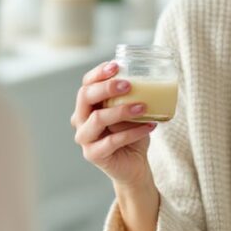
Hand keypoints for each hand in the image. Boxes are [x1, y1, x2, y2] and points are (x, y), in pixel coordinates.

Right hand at [71, 61, 156, 188]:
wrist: (134, 165)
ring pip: (97, 119)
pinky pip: (112, 141)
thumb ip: (130, 97)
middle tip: (128, 85)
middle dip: (106, 87)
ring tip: (144, 107)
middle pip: (85, 97)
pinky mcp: (93, 155)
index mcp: (87, 105)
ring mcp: (84, 138)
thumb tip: (145, 77)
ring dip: (121, 110)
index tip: (117, 65)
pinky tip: (150, 126)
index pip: (86, 84)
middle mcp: (80, 120)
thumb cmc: (131, 133)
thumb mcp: (131, 111)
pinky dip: (133, 132)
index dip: (99, 73)